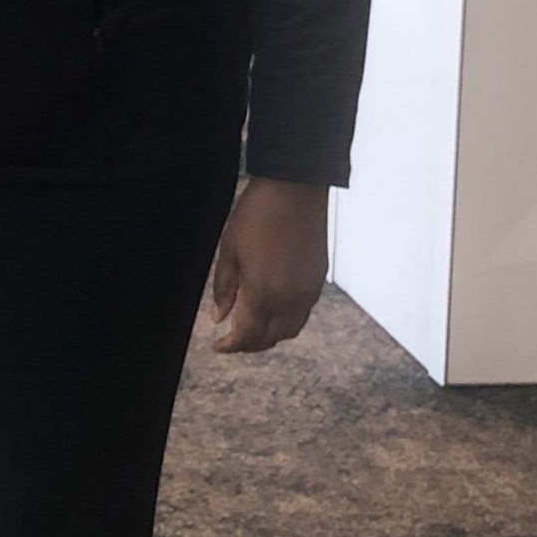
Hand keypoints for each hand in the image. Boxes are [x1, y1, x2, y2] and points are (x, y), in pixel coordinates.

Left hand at [209, 177, 328, 353]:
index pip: (248, 336)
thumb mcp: (229, 250)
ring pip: (290, 330)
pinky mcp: (319, 280)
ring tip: (252, 326)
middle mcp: (290, 299)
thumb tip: (219, 317)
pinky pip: (303, 314)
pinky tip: (272, 309)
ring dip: (270, 335)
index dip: (231, 346)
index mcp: (263, 292)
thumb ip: (224, 289)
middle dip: (249, 344)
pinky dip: (286, 320)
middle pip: (271, 338)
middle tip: (232, 338)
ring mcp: (308, 291)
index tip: (218, 345)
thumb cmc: (256, 216)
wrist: (294, 190)